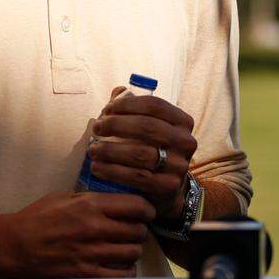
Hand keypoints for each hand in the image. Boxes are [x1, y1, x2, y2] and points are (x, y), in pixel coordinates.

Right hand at [4, 191, 154, 277]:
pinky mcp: (86, 276)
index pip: (136, 206)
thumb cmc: (36, 218)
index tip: (146, 213)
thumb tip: (114, 200)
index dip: (147, 209)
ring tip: (124, 248)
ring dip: (132, 250)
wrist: (14, 246)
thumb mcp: (63, 197)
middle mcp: (94, 228)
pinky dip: (125, 271)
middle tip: (133, 231)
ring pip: (133, 253)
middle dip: (139, 230)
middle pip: (138, 230)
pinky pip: (121, 276)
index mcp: (90, 205)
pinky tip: (118, 265)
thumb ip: (90, 198)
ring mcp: (91, 254)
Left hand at [89, 91, 196, 219]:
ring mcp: (179, 165)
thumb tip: (118, 91)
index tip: (106, 109)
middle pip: (147, 127)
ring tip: (92, 149)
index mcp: (182, 121)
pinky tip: (97, 167)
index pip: (154, 105)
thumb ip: (133, 108)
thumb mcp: (150, 127)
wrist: (168, 187)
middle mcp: (185, 141)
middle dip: (116, 125)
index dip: (127, 105)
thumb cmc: (153, 149)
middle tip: (96, 128)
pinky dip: (112, 171)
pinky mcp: (168, 186)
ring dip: (110, 150)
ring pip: (140, 153)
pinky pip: (136, 176)